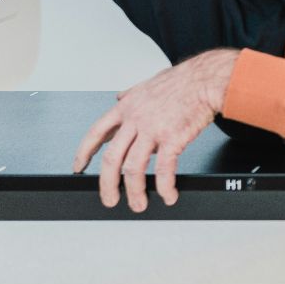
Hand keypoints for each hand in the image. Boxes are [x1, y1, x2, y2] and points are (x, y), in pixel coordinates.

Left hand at [73, 47, 239, 212]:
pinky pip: (164, 171)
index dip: (84, 152)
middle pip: (112, 158)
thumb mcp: (147, 84)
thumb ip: (131, 94)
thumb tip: (119, 96)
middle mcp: (136, 120)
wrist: (206, 79)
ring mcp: (153, 130)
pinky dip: (165, 187)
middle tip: (109, 198)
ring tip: (138, 204)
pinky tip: (168, 195)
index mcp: (127, 107)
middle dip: (107, 184)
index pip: (96, 132)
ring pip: (133, 169)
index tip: (79, 166)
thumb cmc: (182, 81)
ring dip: (135, 192)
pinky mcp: (172, 139)